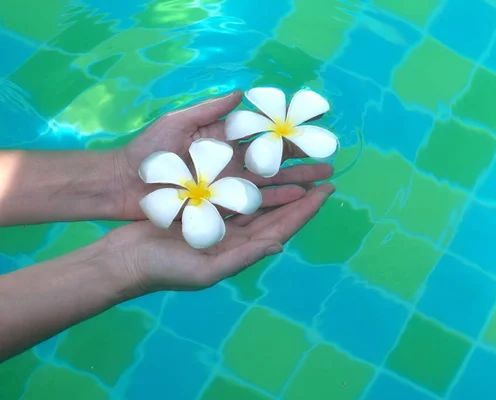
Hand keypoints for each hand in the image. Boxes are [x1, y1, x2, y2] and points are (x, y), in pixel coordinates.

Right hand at [103, 184, 334, 293]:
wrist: (124, 261)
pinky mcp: (202, 210)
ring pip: (258, 200)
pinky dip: (248, 181)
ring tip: (297, 166)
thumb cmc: (163, 270)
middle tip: (321, 172)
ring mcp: (220, 223)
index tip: (328, 191)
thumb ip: (243, 257)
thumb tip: (279, 244)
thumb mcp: (205, 270)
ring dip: (279, 184)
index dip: (306, 210)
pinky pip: (233, 193)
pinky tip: (258, 166)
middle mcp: (236, 237)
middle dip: (300, 193)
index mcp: (240, 251)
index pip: (282, 227)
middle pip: (276, 211)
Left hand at [113, 91, 332, 219]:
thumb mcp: (176, 123)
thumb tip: (242, 94)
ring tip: (319, 186)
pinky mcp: (218, 208)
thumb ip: (210, 110)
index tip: (314, 136)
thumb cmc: (146, 152)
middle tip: (328, 166)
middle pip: (272, 165)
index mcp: (223, 143)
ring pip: (267, 187)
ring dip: (294, 185)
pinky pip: (250, 205)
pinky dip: (273, 202)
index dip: (288, 138)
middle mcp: (229, 166)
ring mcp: (225, 188)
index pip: (264, 139)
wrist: (121, 184)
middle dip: (300, 166)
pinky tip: (293, 201)